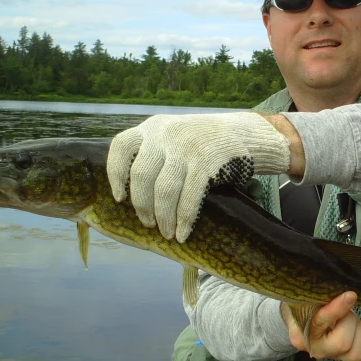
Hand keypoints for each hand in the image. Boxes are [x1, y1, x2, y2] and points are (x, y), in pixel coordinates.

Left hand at [107, 112, 289, 242]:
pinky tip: (183, 233)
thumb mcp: (174, 136)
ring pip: (164, 190)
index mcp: (152, 128)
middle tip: (148, 224)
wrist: (245, 133)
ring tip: (167, 233)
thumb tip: (134, 196)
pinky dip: (184, 219)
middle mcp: (165, 134)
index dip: (115, 175)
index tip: (119, 198)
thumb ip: (155, 153)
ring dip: (163, 217)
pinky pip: (188, 197)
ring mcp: (186, 147)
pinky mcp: (206, 162)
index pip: (121, 147)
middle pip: (141, 175)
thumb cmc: (203, 143)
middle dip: (142, 205)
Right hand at [281, 292, 360, 360]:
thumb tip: (345, 293)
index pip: (321, 323)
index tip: (350, 295)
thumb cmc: (309, 307)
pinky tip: (360, 325)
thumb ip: (322, 298)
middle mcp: (320, 351)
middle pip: (343, 343)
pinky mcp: (353, 354)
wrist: (309, 320)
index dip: (336, 309)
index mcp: (303, 336)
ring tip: (352, 318)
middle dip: (350, 320)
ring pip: (357, 352)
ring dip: (360, 329)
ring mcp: (337, 357)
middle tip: (346, 310)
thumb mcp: (311, 301)